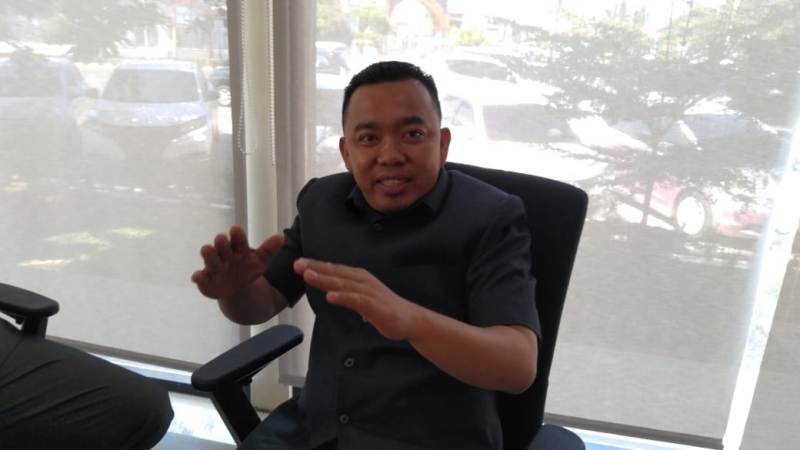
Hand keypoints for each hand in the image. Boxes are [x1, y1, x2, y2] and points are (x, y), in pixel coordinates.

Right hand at [192, 225, 283, 299]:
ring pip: (210, 259)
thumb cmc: (248, 268)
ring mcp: (214, 267)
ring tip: (207, 249)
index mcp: (237, 248)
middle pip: (222, 247)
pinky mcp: (206, 281)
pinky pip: (201, 278)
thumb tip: (281, 237)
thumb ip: (269, 249)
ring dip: (208, 254)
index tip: (235, 229)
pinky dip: (199, 277)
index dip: (236, 235)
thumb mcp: (260, 260)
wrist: (238, 289)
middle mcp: (224, 255)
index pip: (237, 239)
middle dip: (221, 243)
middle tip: (221, 238)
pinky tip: (197, 277)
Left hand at [293, 258, 418, 340]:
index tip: (297, 261)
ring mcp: (368, 292)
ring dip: (325, 279)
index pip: (333, 269)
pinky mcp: (374, 306)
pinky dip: (343, 297)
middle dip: (315, 268)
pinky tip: (331, 297)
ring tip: (308, 275)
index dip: (315, 265)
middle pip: (335, 273)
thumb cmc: (383, 307)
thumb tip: (329, 287)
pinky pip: (356, 301)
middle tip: (297, 263)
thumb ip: (345, 290)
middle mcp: (362, 281)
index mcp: (357, 277)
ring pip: (343, 284)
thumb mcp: (360, 295)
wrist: (409, 318)